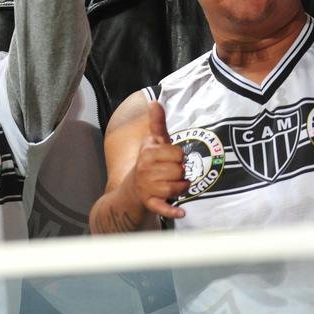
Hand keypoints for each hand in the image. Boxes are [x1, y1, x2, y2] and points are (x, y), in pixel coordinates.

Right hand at [131, 102, 187, 219]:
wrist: (132, 190)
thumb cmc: (148, 163)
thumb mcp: (152, 143)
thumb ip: (157, 123)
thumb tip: (155, 101)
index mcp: (148, 152)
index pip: (177, 154)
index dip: (179, 157)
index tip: (172, 159)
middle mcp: (146, 169)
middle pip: (179, 171)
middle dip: (181, 174)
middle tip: (173, 174)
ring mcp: (147, 187)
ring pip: (176, 188)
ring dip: (180, 188)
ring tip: (174, 186)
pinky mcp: (150, 203)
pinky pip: (163, 208)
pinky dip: (172, 211)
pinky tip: (181, 211)